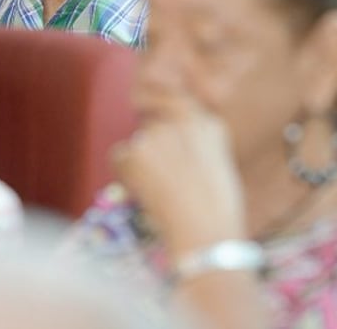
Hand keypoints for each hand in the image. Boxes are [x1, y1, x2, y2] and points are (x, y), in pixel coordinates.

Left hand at [112, 94, 246, 258]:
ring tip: (162, 191)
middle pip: (153, 125)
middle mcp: (183, 121)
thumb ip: (196, 146)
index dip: (160, 106)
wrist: (206, 235)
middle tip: (167, 181)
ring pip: (137, 143)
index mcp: (208, 125)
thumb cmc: (216, 214)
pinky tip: (145, 193)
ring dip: (141, 162)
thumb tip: (167, 140)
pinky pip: (119, 157)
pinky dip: (125, 174)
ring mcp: (158, 133)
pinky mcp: (136, 150)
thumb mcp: (218, 168)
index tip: (149, 111)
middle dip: (154, 147)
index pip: (175, 101)